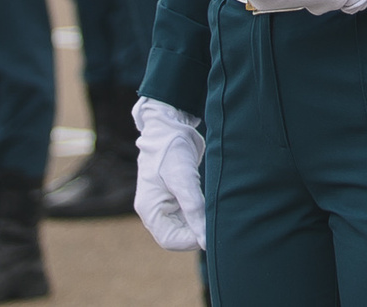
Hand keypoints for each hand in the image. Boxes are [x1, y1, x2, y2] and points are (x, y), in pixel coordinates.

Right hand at [133, 97, 206, 250]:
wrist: (169, 126)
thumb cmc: (172, 150)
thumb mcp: (184, 179)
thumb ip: (194, 209)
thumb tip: (205, 240)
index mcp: (149, 210)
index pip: (171, 240)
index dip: (192, 240)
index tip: (212, 231)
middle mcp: (153, 210)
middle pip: (177, 236)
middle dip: (196, 232)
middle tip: (217, 221)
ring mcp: (163, 204)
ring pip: (183, 226)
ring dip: (199, 223)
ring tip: (216, 212)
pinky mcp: (173, 196)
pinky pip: (186, 214)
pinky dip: (198, 213)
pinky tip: (211, 205)